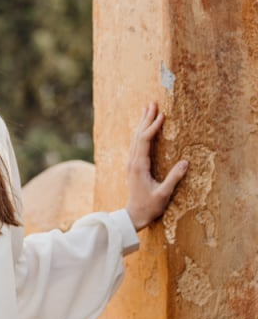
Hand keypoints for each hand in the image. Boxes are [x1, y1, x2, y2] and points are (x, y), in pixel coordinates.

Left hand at [125, 102, 187, 230]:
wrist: (134, 215)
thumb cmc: (149, 207)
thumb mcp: (163, 194)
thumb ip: (174, 178)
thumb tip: (186, 162)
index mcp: (139, 166)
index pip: (144, 141)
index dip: (153, 127)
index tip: (161, 115)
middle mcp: (132, 161)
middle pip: (138, 135)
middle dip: (146, 118)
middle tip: (152, 103)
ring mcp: (131, 163)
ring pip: (135, 138)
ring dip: (142, 123)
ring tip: (147, 109)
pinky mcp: (133, 165)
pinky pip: (136, 144)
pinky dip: (141, 133)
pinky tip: (143, 128)